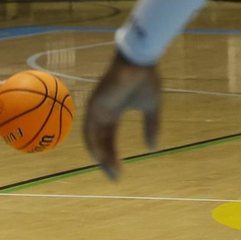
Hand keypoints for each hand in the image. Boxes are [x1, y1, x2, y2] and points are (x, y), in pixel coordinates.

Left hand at [82, 52, 160, 180]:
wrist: (141, 62)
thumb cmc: (146, 80)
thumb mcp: (151, 109)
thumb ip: (150, 127)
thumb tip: (151, 148)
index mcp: (113, 113)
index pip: (109, 140)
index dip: (113, 157)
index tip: (119, 173)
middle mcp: (102, 112)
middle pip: (99, 142)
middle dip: (106, 160)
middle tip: (115, 177)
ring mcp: (96, 108)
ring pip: (92, 138)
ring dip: (99, 155)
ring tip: (109, 170)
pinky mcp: (94, 103)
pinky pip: (89, 128)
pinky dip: (92, 143)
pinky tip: (99, 157)